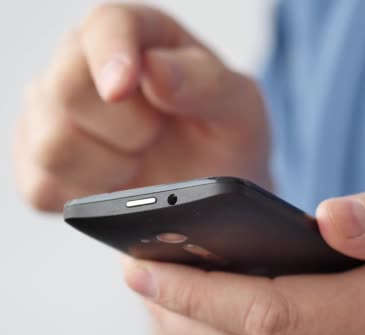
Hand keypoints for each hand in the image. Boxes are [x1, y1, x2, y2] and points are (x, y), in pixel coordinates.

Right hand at [14, 4, 269, 211]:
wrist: (213, 191)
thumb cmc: (225, 138)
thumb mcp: (241, 109)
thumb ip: (208, 84)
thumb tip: (153, 70)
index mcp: (140, 36)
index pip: (106, 24)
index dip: (111, 54)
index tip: (124, 88)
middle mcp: (86, 66)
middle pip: (66, 87)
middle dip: (126, 129)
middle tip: (156, 138)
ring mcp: (55, 115)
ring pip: (52, 144)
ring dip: (109, 167)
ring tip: (141, 163)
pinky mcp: (41, 165)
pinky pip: (41, 187)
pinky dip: (87, 197)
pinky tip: (117, 188)